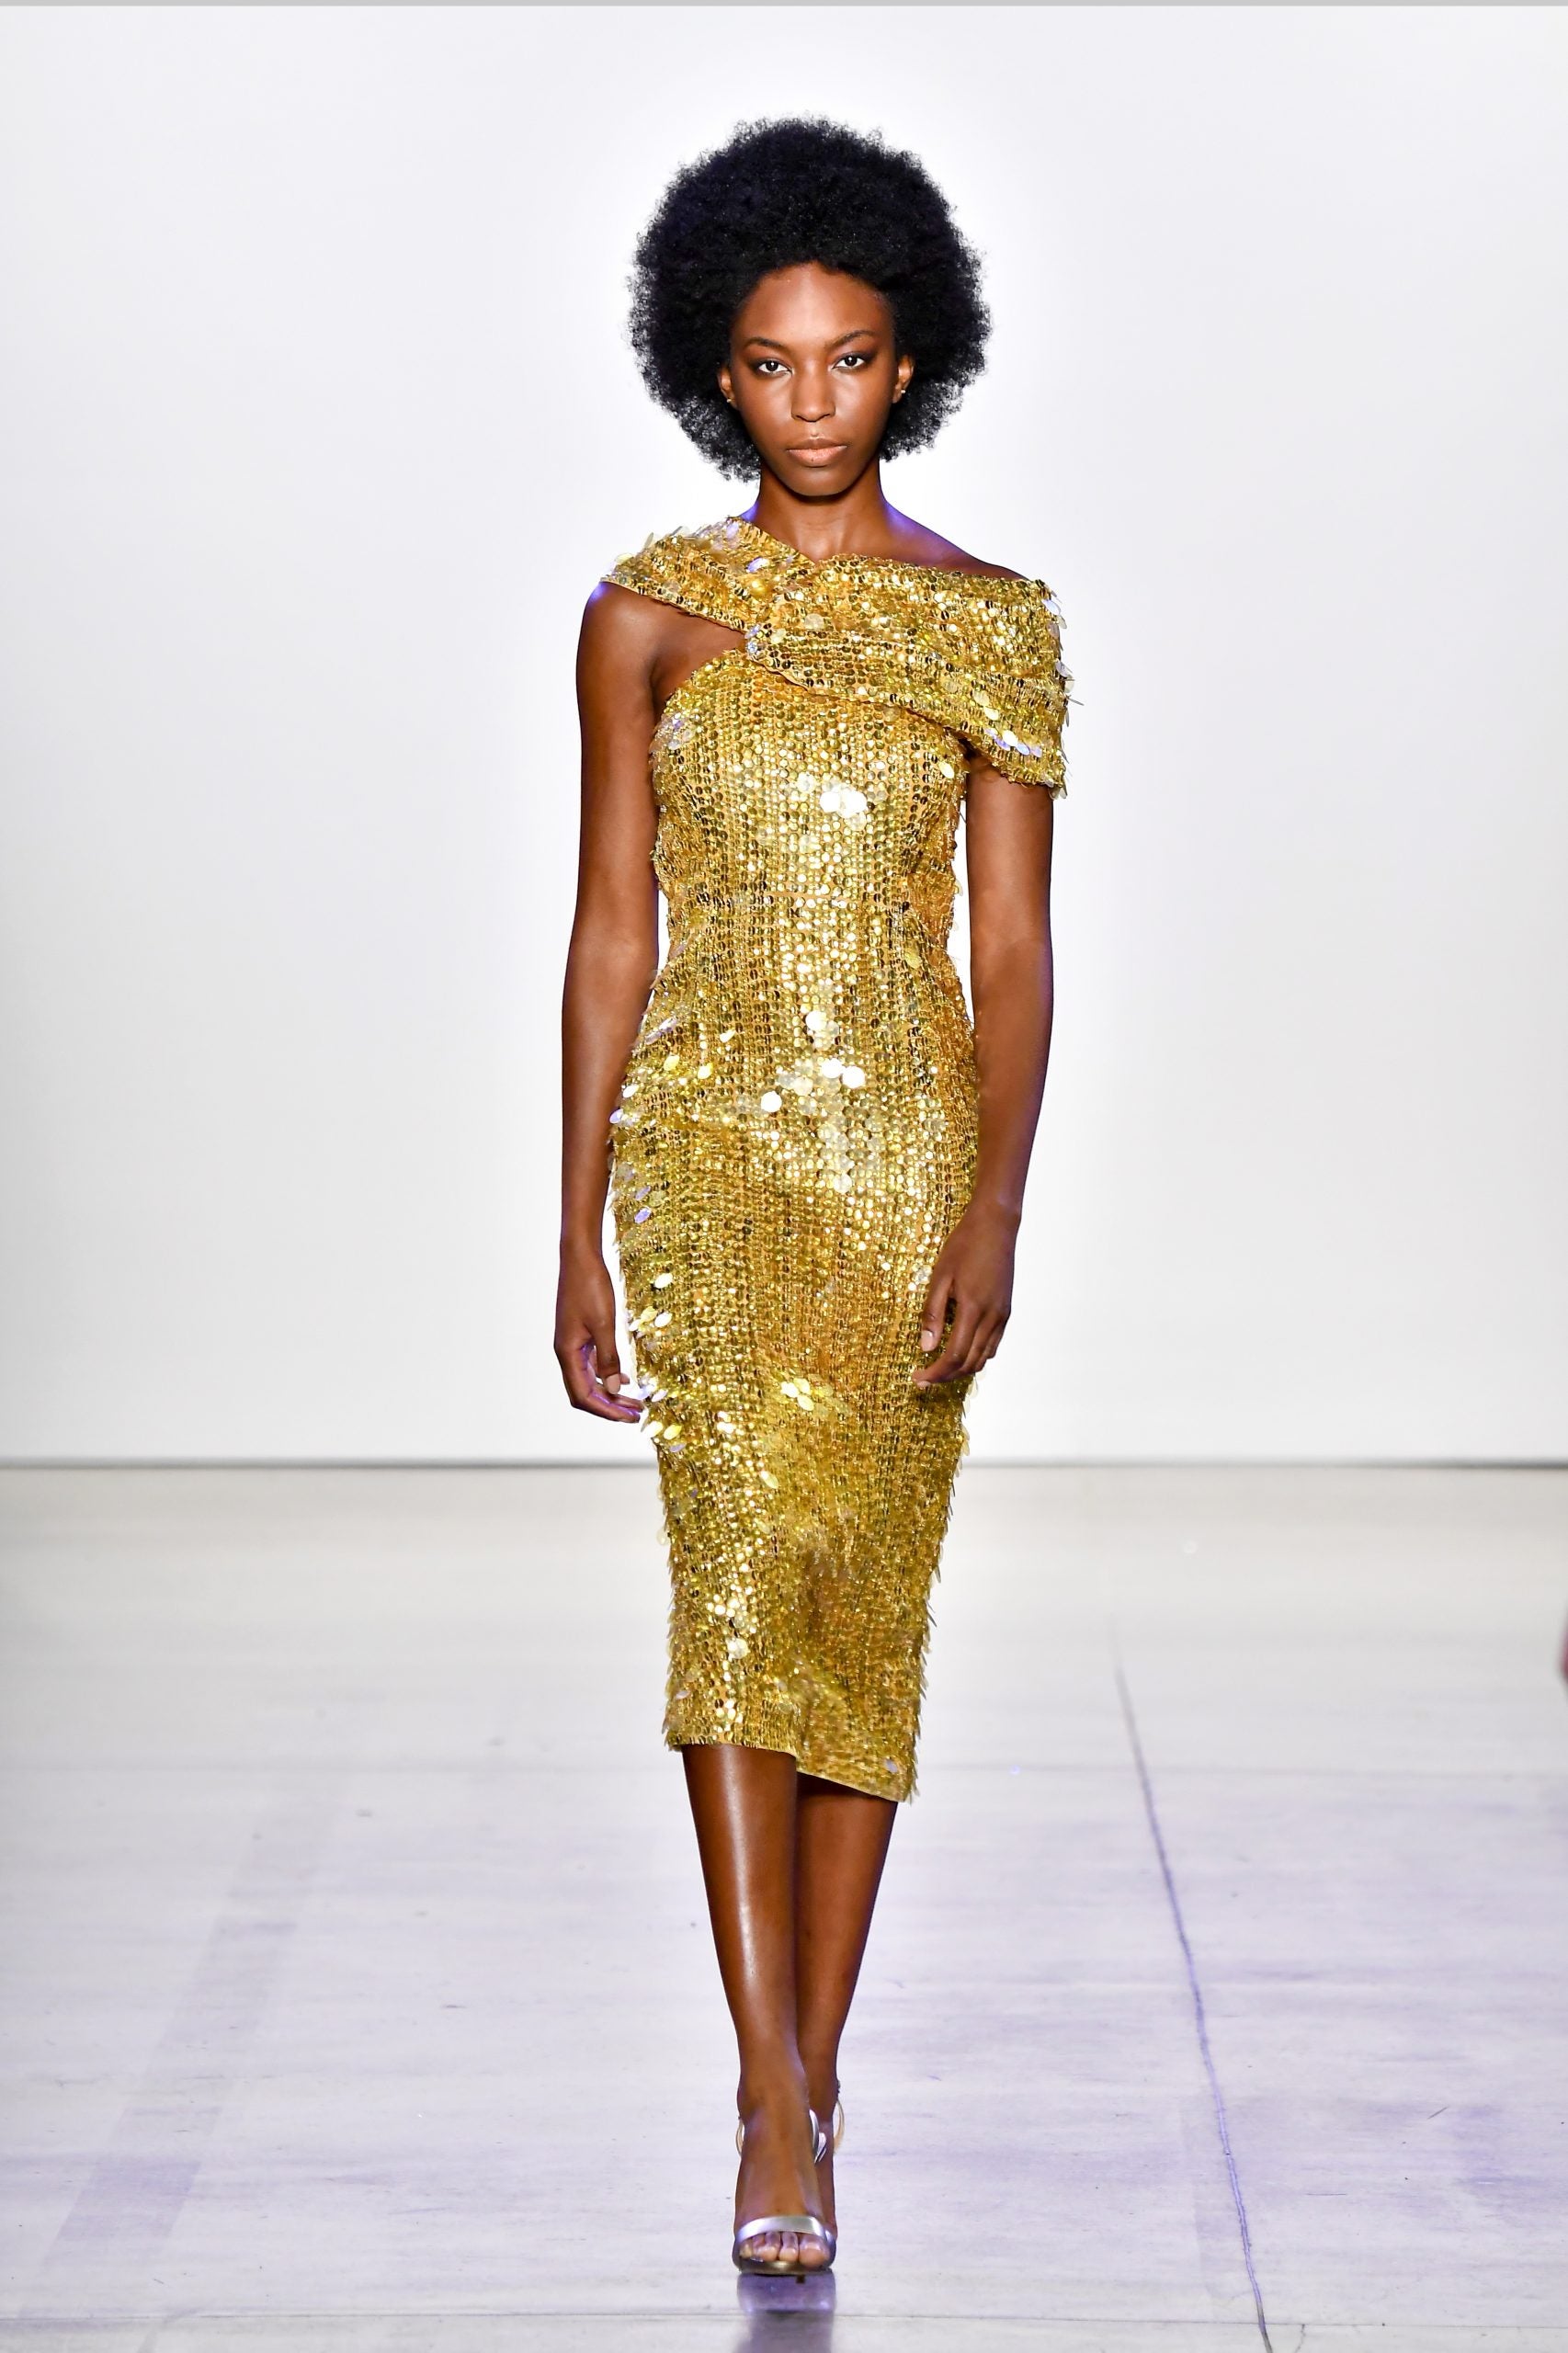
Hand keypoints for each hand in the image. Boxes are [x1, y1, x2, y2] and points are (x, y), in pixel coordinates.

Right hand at [555, 1239, 642, 1421]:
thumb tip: (614, 1388)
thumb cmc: (590, 1286)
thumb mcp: (604, 1323)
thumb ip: (609, 1357)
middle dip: (610, 1406)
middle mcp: (567, 1352)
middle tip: (636, 1414)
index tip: (628, 1417)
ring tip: (635, 1401)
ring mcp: (573, 1343)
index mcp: (567, 1353)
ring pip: (589, 1379)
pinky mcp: (581, 1334)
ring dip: (610, 1392)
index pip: (582, 1396)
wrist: (580, 1257)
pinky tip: (624, 1378)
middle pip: (585, 1392)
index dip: (605, 1410)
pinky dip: (607, 1374)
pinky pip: (592, 1363)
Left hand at [913, 1203, 1018, 1386]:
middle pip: (969, 1363)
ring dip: (962, 1369)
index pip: (954, 1356)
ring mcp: (1003, 1315)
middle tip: (925, 1377)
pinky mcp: (1006, 1311)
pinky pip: (993, 1345)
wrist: (996, 1226)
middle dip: (946, 1376)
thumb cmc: (964, 1246)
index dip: (936, 1372)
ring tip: (940, 1368)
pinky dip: (977, 1356)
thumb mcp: (940, 1277)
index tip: (919, 1378)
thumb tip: (926, 1347)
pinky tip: (961, 1351)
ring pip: (984, 1358)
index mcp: (973, 1309)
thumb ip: (932, 1314)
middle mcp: (992, 1317)